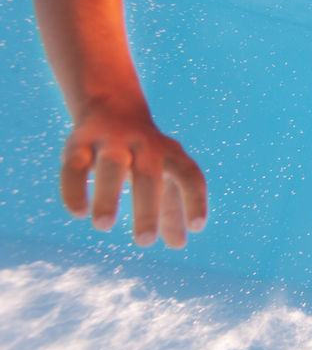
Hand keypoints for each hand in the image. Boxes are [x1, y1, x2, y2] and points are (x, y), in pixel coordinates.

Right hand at [59, 101, 206, 247]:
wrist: (113, 105)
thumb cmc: (145, 153)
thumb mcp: (164, 173)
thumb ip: (172, 207)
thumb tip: (178, 244)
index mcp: (170, 153)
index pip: (189, 175)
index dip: (195, 200)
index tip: (197, 228)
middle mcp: (144, 145)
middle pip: (148, 175)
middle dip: (147, 208)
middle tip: (144, 242)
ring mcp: (112, 141)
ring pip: (111, 166)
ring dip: (108, 196)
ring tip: (104, 226)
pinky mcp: (80, 142)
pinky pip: (75, 165)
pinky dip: (75, 188)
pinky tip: (78, 212)